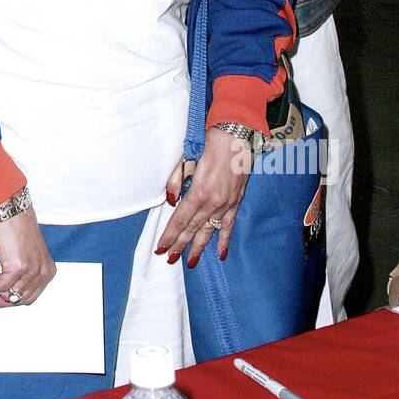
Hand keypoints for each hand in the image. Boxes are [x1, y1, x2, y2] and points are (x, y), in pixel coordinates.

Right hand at [0, 206, 55, 307]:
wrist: (8, 209)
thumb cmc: (13, 227)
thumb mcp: (23, 255)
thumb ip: (20, 276)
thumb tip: (4, 298)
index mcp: (48, 270)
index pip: (30, 298)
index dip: (9, 299)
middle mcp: (44, 272)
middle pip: (19, 299)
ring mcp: (33, 270)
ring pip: (7, 294)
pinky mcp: (20, 267)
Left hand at [156, 127, 251, 265]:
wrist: (236, 136)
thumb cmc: (209, 144)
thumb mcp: (187, 160)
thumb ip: (176, 181)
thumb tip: (171, 201)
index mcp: (198, 192)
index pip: (180, 219)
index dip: (170, 235)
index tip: (161, 247)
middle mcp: (213, 202)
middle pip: (193, 228)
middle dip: (180, 245)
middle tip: (170, 259)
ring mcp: (226, 203)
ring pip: (209, 230)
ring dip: (199, 247)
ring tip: (190, 262)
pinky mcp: (236, 201)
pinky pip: (229, 225)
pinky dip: (224, 240)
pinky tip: (221, 254)